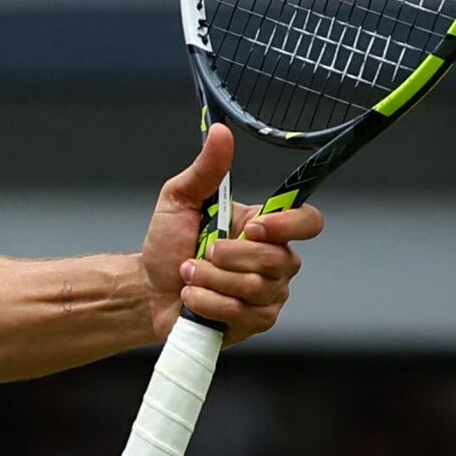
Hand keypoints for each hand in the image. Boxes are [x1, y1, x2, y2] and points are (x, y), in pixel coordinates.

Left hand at [145, 123, 316, 340]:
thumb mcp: (179, 199)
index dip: (286, 225)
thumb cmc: (168, 244)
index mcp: (266, 228)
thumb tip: (220, 133)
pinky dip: (207, 303)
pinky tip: (191, 297)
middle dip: (228, 257)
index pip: (308, 222)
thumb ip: (205, 170)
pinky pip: (240, 314)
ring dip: (210, 280)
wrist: (147, 288)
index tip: (250, 227)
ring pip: (255, 288)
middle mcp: (276, 262)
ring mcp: (268, 295)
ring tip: (189, 274)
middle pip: (278, 260)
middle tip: (201, 252)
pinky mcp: (254, 322)